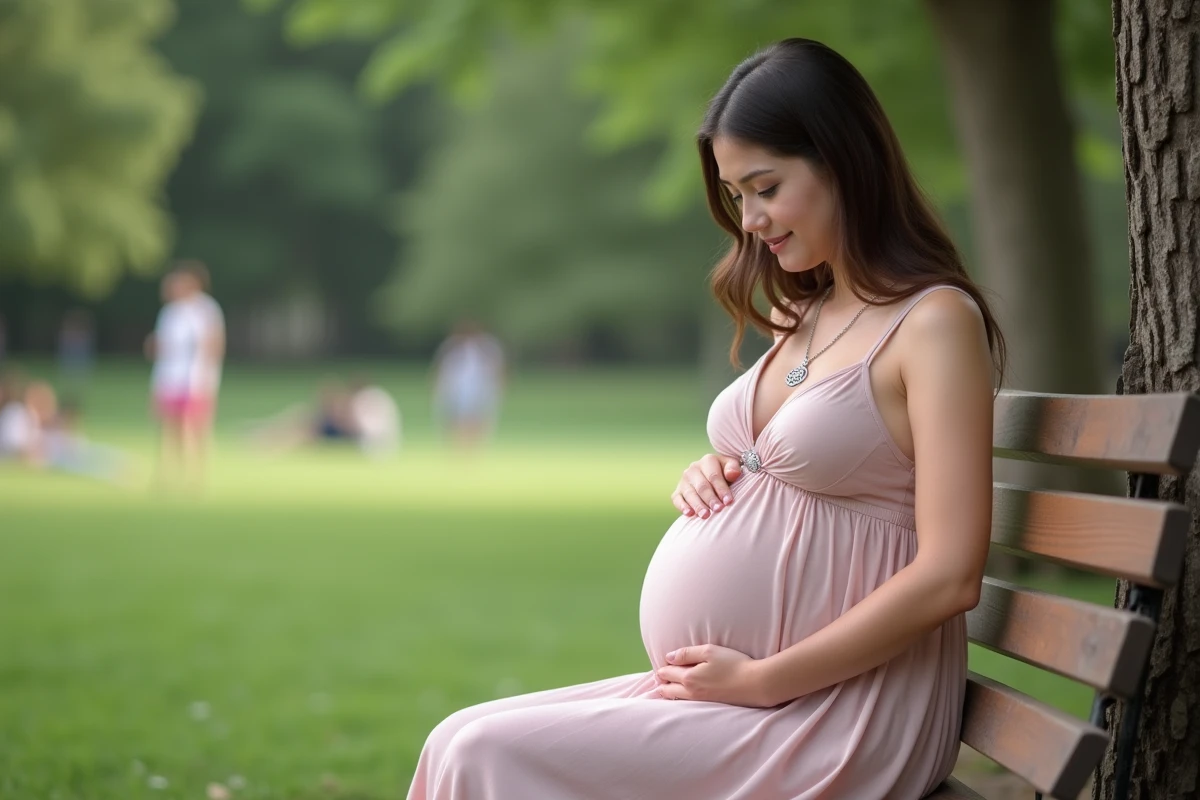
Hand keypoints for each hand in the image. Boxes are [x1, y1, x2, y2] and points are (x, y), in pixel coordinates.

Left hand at [655, 644, 771, 706]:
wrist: (755, 684)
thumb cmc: (733, 664)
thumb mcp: (709, 651)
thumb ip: (687, 653)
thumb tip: (668, 657)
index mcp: (688, 678)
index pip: (666, 673)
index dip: (662, 667)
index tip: (663, 663)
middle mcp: (690, 692)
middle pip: (666, 690)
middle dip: (661, 682)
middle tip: (660, 677)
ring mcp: (699, 702)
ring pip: (675, 699)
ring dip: (668, 692)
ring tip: (666, 687)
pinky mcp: (709, 706)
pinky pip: (686, 704)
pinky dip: (680, 699)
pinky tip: (683, 696)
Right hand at [671, 454, 740, 517]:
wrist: (714, 479)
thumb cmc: (726, 474)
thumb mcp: (732, 467)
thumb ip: (733, 468)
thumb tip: (732, 474)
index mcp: (708, 460)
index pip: (714, 476)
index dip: (721, 489)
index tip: (728, 501)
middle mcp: (693, 468)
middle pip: (702, 486)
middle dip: (710, 498)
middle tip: (718, 509)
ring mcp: (684, 480)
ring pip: (690, 493)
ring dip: (698, 505)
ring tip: (706, 515)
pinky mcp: (677, 492)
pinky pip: (677, 499)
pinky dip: (682, 506)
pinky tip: (689, 514)